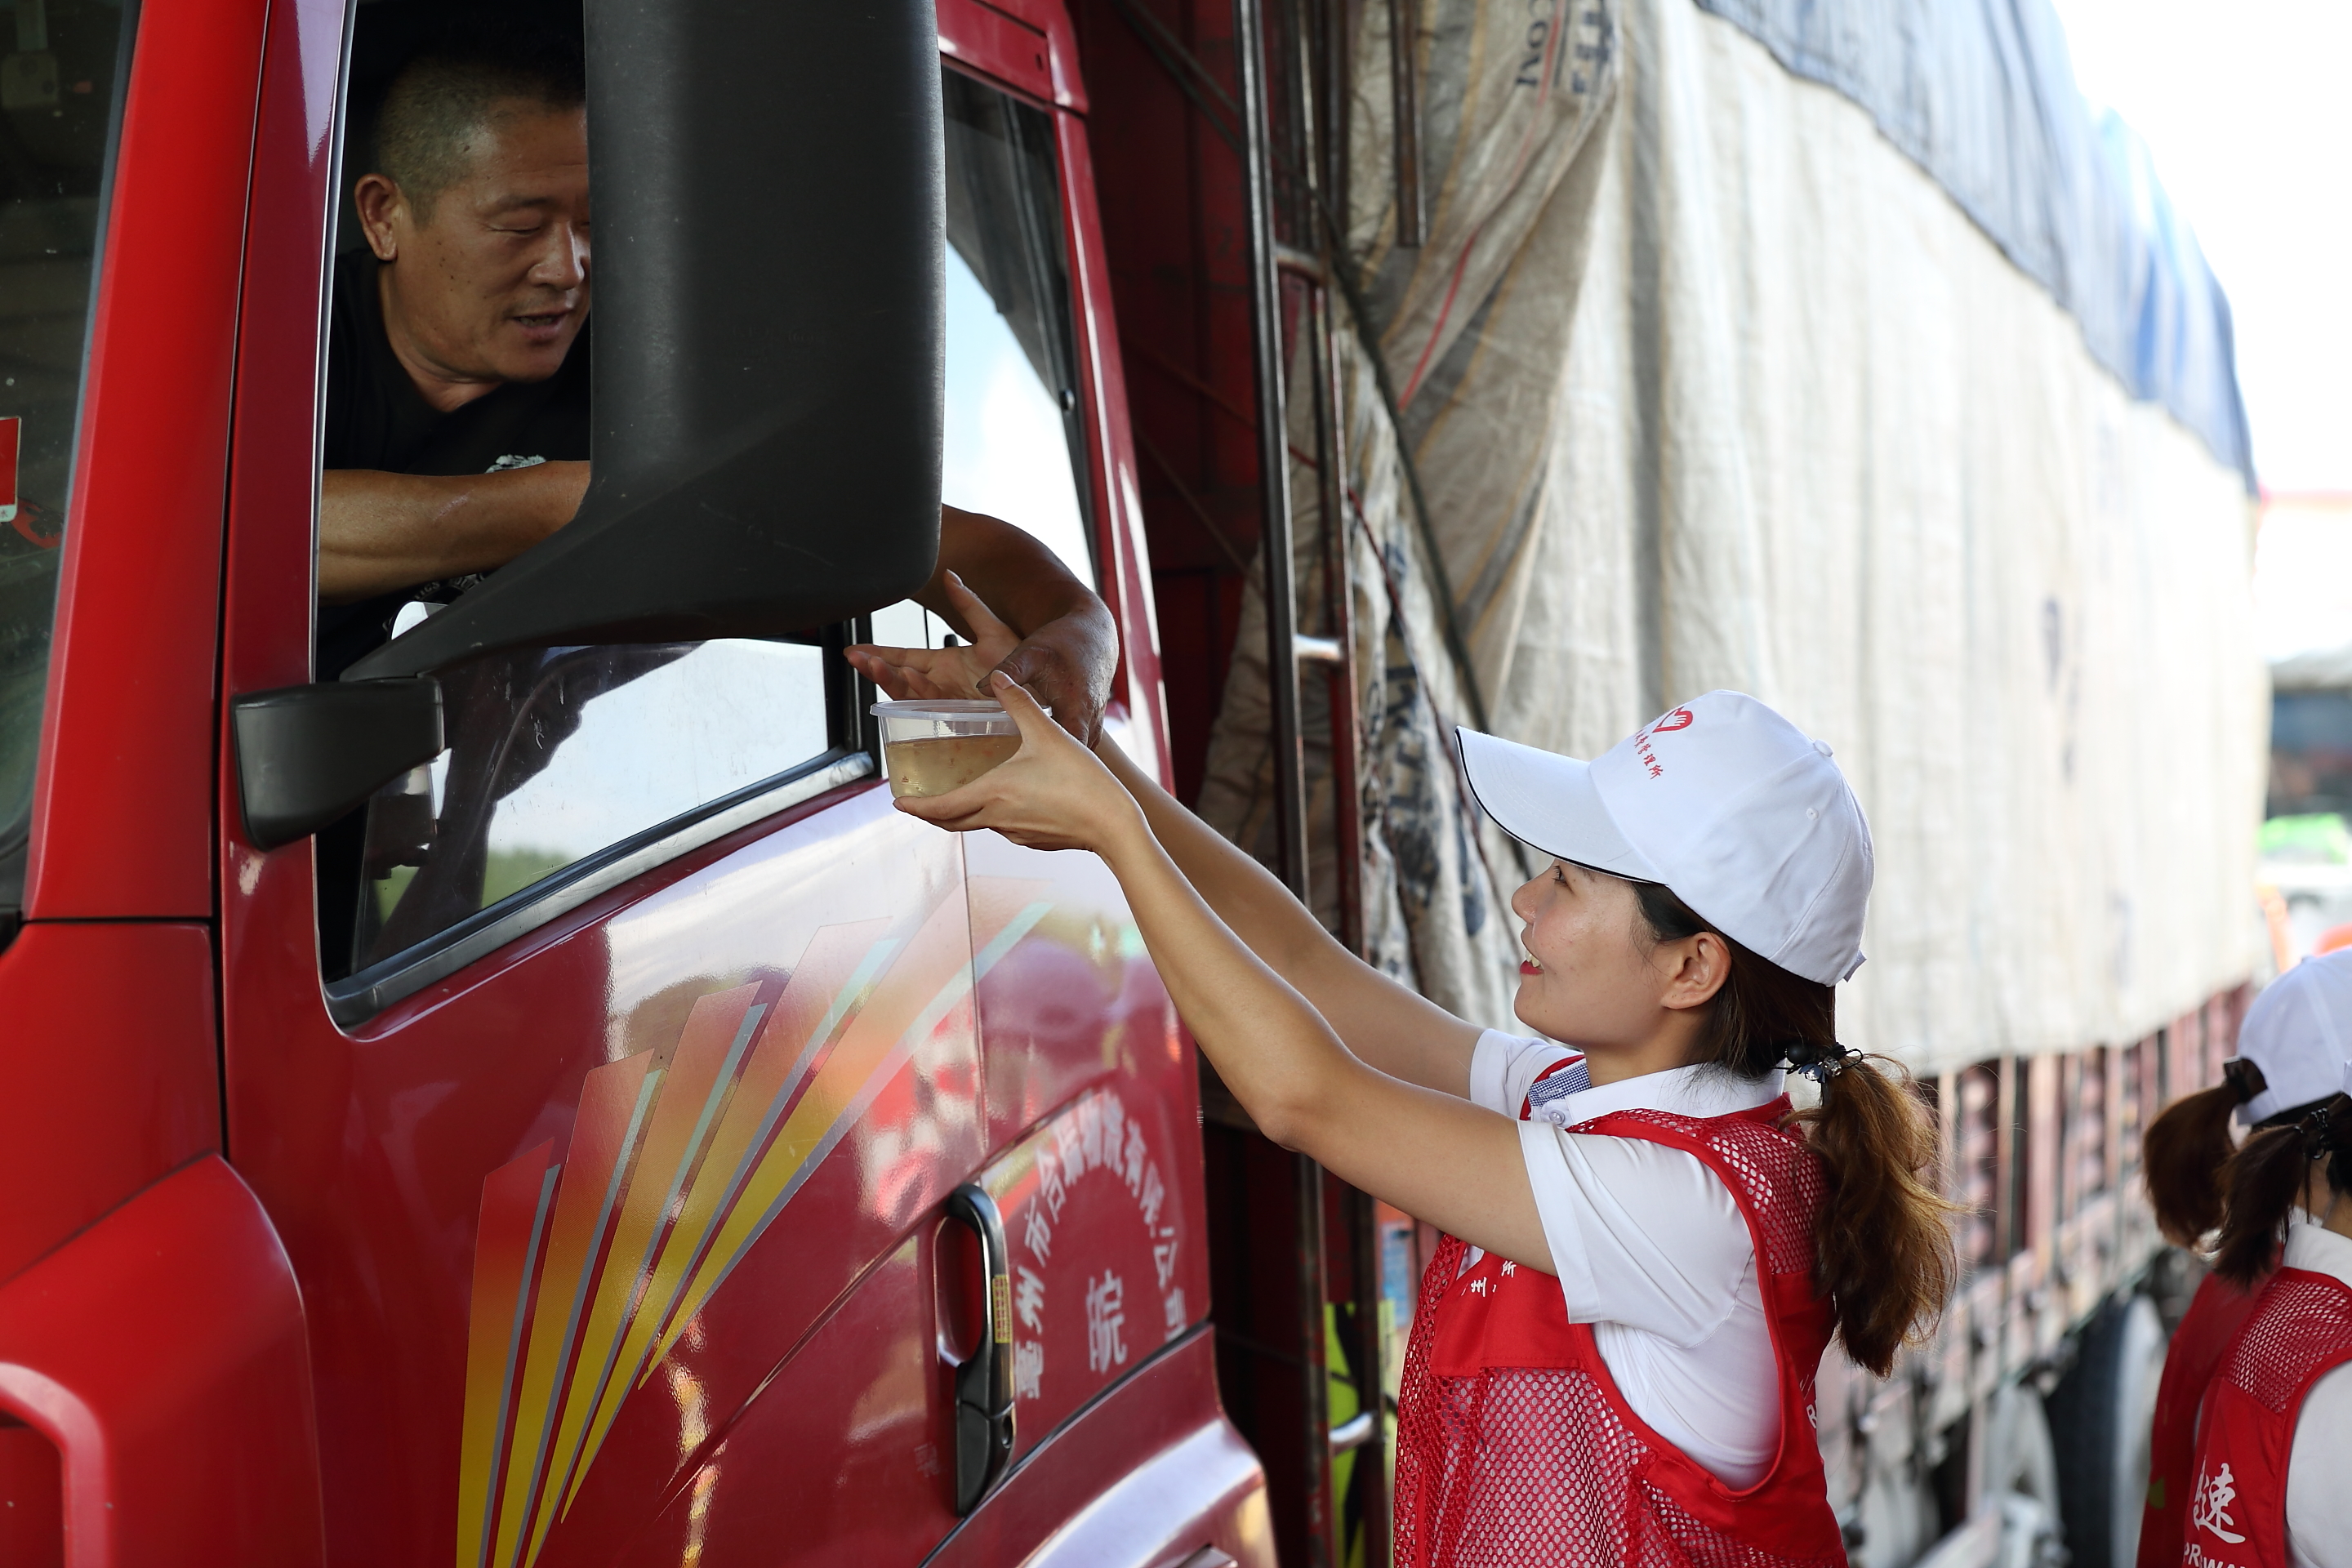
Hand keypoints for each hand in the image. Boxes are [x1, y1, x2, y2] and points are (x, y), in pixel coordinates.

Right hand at [846, 570, 1114, 743]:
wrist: (1043, 690)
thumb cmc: (1020, 663)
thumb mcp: (992, 629)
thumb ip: (969, 604)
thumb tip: (950, 575)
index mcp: (943, 664)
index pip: (903, 657)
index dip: (879, 654)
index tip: (854, 650)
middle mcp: (940, 684)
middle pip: (898, 677)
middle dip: (875, 669)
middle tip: (857, 659)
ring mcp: (946, 702)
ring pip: (908, 694)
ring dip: (889, 681)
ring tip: (874, 667)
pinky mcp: (957, 716)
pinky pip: (930, 707)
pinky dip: (915, 696)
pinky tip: (904, 684)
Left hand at [893, 672, 1144, 854]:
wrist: (1114, 825)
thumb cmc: (1082, 780)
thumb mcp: (1048, 733)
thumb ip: (1019, 702)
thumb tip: (997, 677)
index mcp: (993, 793)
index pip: (940, 807)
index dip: (916, 806)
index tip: (897, 803)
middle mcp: (998, 818)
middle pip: (952, 822)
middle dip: (931, 813)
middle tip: (916, 804)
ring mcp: (1016, 834)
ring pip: (977, 824)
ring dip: (962, 813)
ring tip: (955, 796)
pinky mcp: (1034, 840)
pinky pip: (1003, 827)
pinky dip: (991, 816)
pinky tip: (1003, 801)